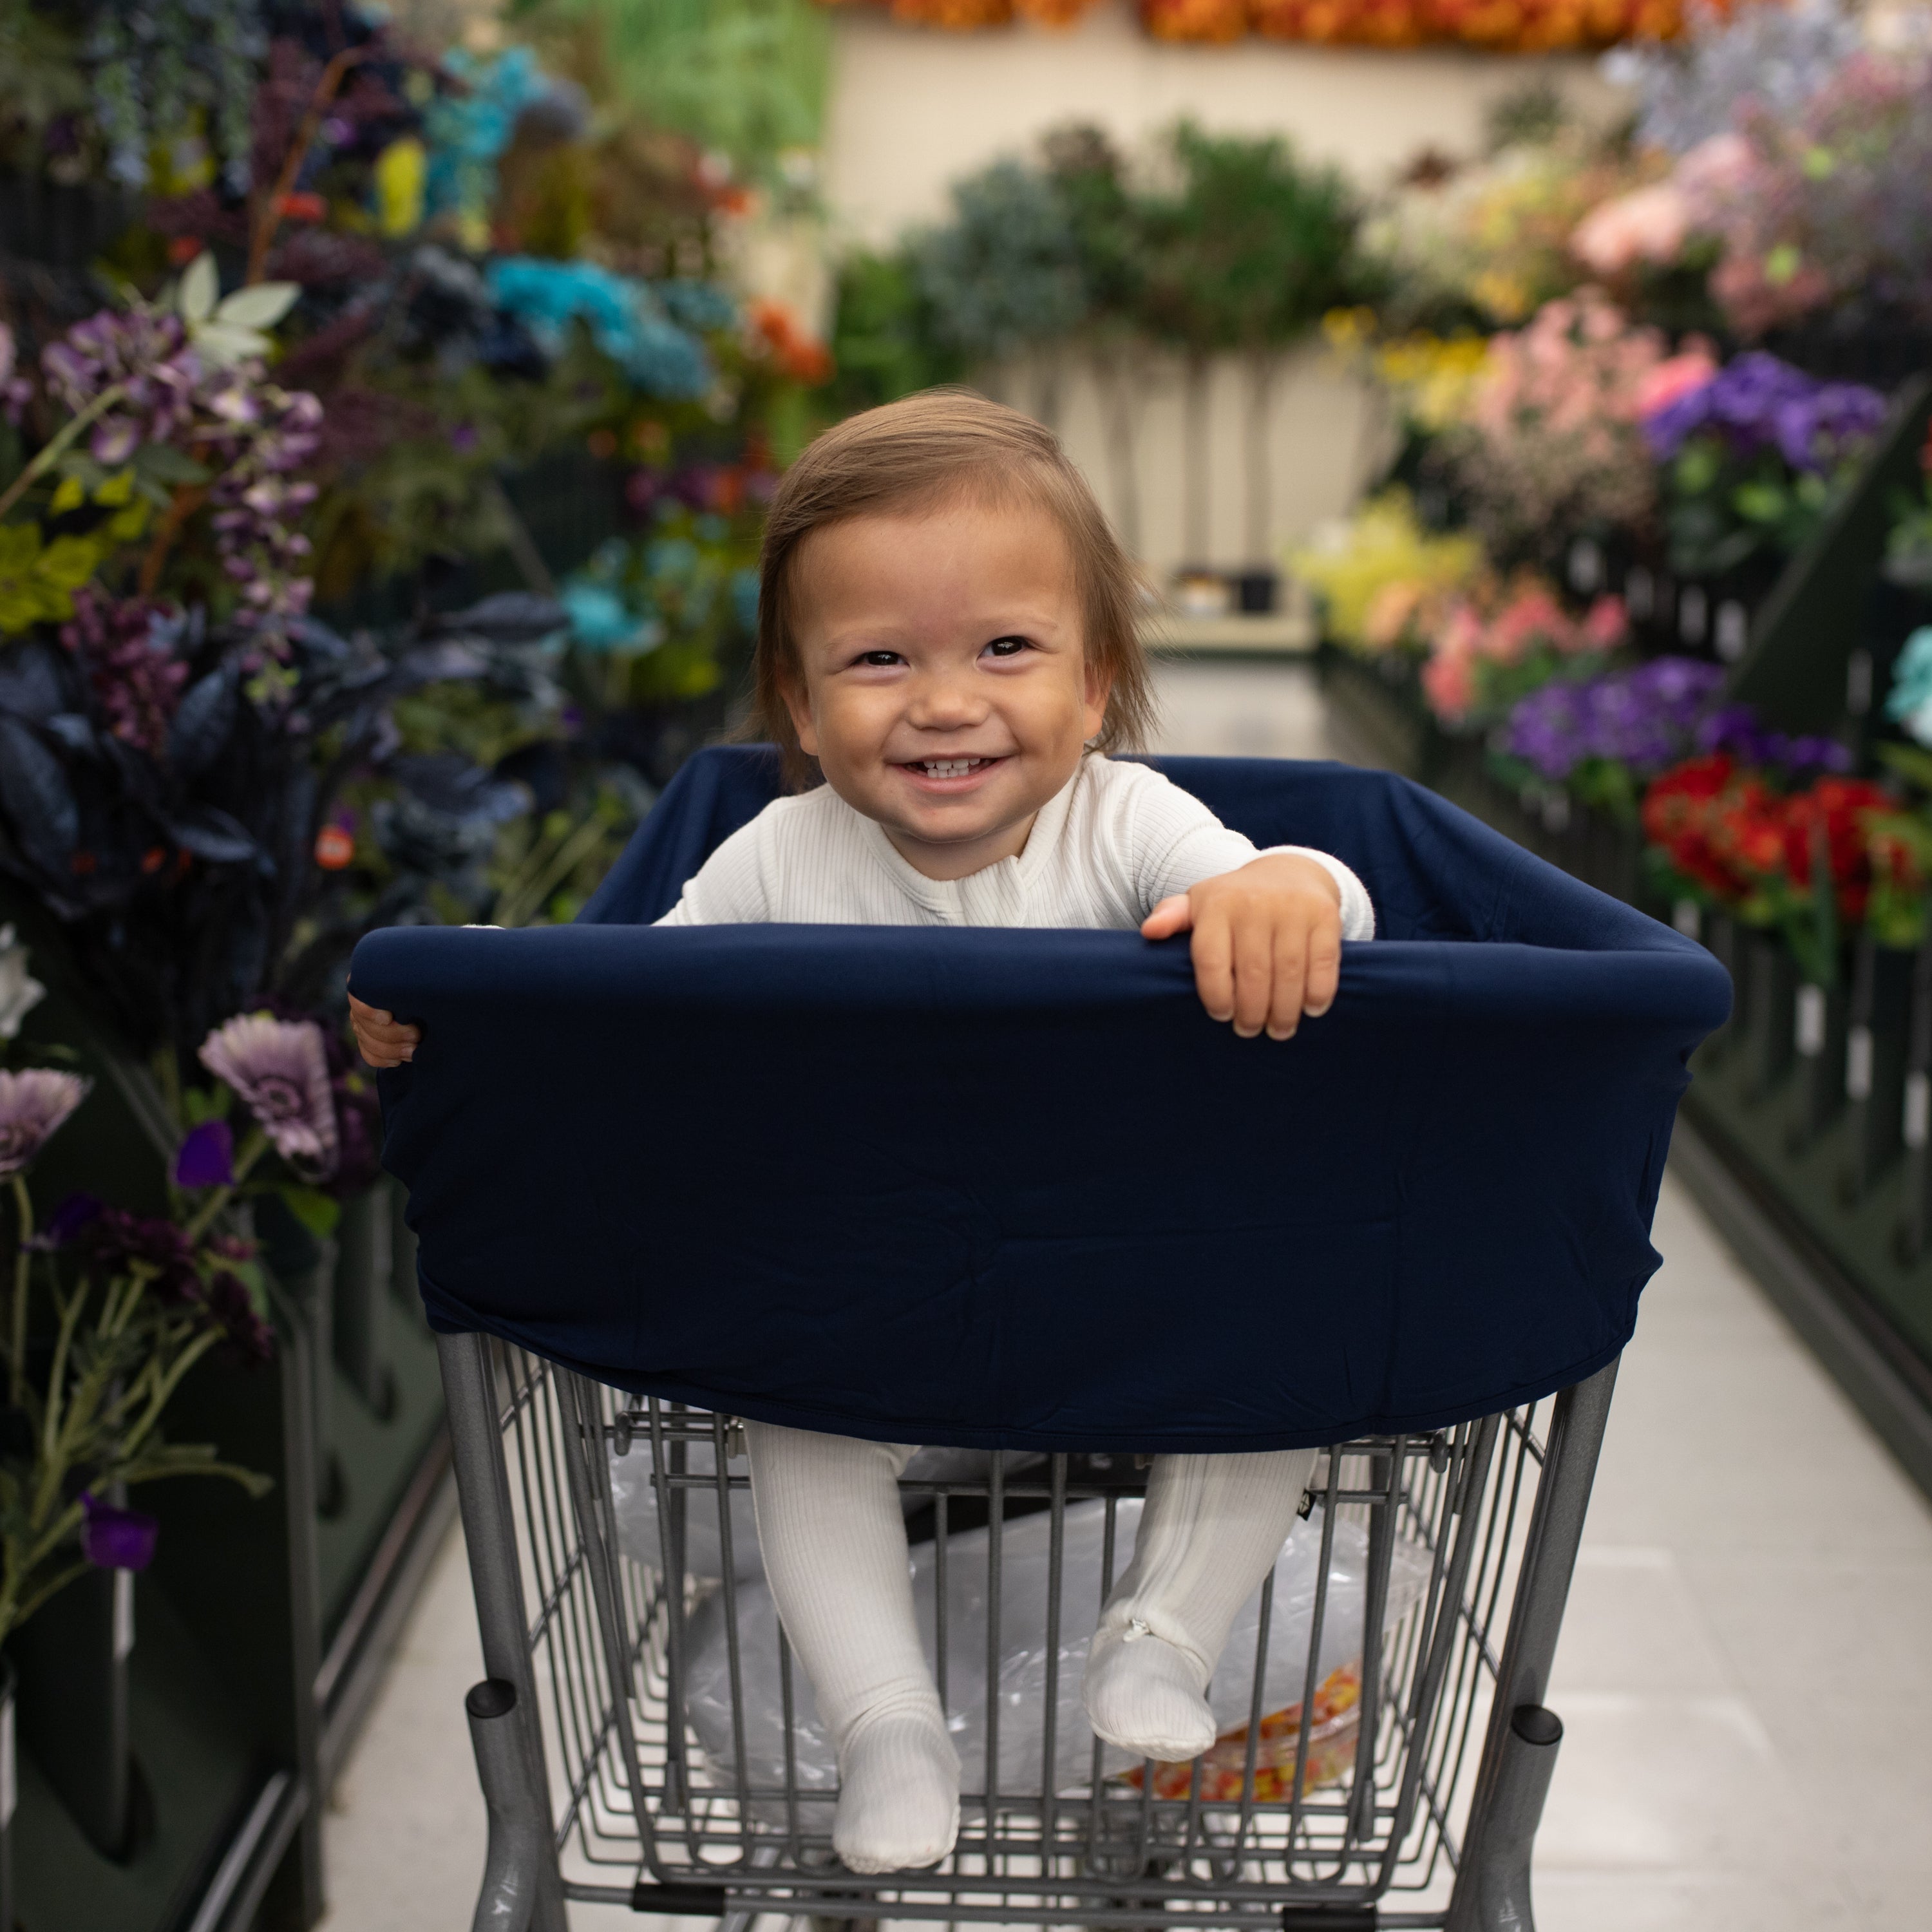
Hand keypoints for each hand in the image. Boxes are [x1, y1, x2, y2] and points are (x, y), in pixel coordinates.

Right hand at [349, 991, 420, 1067]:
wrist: (425, 996)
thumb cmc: (418, 986)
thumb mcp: (412, 983)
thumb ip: (406, 988)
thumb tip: (410, 994)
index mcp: (367, 987)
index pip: (359, 1002)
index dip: (370, 1013)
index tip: (388, 1018)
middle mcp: (359, 1007)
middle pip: (367, 1027)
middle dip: (394, 1034)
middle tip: (416, 1035)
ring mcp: (361, 1026)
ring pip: (369, 1044)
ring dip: (393, 1050)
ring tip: (413, 1050)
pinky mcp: (366, 1042)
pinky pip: (370, 1056)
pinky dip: (385, 1060)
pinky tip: (399, 1060)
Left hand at [1141, 853, 1342, 1040]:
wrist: (1290, 872)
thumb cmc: (1236, 901)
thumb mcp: (1199, 903)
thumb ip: (1172, 917)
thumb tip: (1149, 933)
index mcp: (1218, 904)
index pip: (1212, 960)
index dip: (1216, 996)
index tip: (1221, 1016)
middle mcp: (1255, 904)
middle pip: (1253, 973)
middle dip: (1251, 1012)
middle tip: (1249, 1030)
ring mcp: (1293, 909)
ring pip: (1289, 973)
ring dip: (1284, 1011)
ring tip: (1278, 1030)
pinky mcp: (1325, 916)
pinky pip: (1323, 964)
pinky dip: (1317, 993)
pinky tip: (1310, 1010)